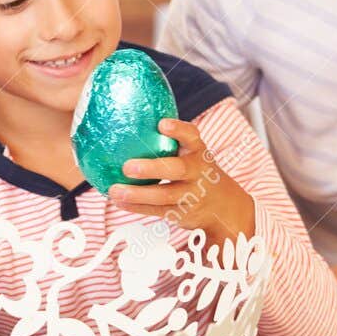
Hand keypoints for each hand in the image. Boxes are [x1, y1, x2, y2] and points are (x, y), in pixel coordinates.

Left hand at [108, 118, 254, 242]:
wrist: (222, 204)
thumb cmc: (194, 169)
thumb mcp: (190, 152)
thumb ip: (169, 140)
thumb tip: (125, 122)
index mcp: (197, 150)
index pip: (190, 136)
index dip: (178, 130)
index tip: (162, 124)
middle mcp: (196, 171)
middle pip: (176, 169)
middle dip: (152, 168)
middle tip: (127, 166)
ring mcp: (191, 194)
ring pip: (164, 195)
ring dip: (137, 194)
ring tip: (115, 190)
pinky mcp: (182, 213)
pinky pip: (157, 210)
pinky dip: (136, 207)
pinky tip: (119, 202)